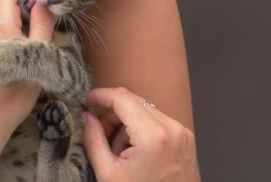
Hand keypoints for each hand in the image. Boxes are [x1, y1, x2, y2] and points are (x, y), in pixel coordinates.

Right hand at [83, 88, 200, 181]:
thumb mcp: (108, 174)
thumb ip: (93, 139)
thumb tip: (86, 116)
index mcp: (153, 136)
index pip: (121, 98)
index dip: (99, 96)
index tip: (84, 102)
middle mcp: (172, 128)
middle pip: (133, 101)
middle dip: (111, 112)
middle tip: (97, 132)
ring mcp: (182, 132)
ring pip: (144, 109)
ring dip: (125, 121)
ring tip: (117, 149)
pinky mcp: (185, 138)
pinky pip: (157, 121)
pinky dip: (140, 129)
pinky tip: (132, 151)